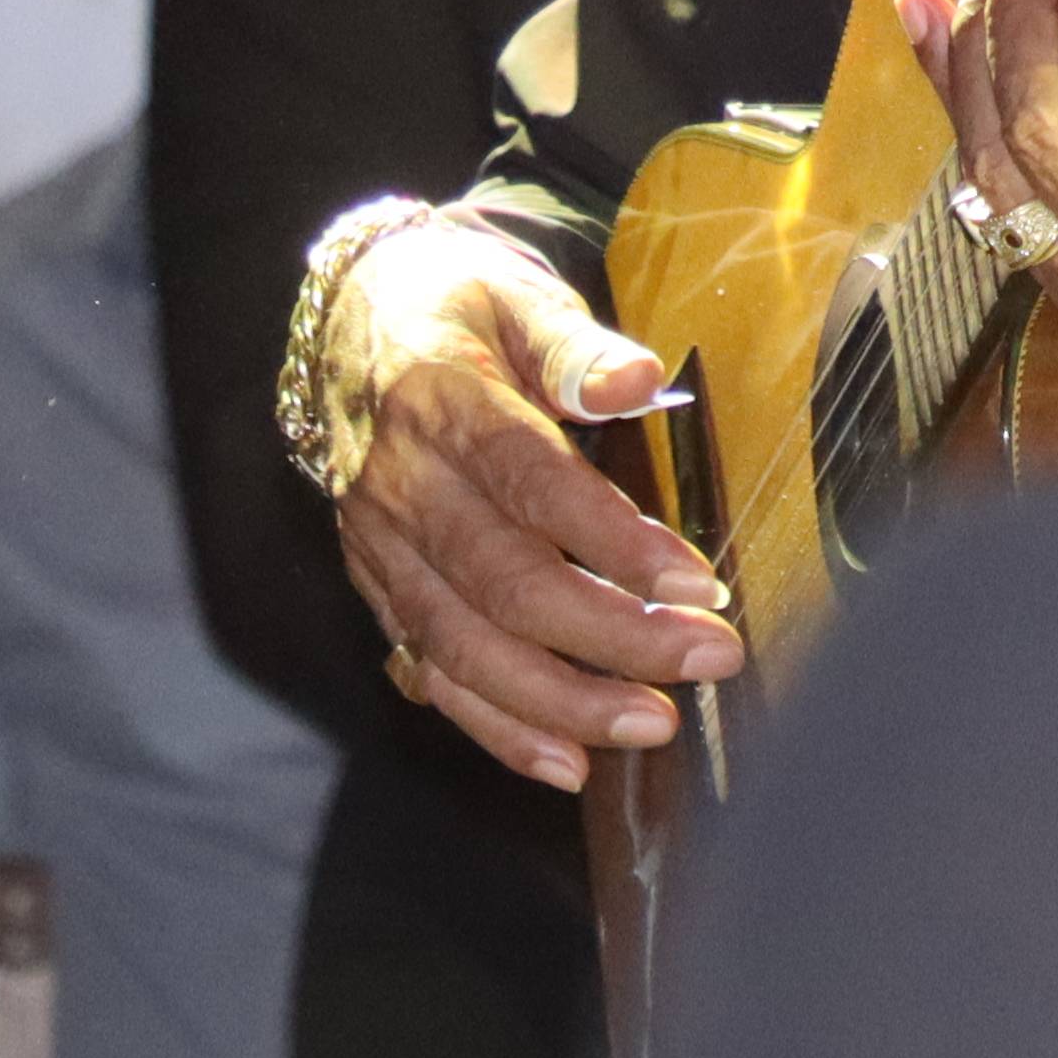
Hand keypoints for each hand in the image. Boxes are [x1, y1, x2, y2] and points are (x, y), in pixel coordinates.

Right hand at [325, 219, 742, 791]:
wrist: (351, 325)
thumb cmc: (457, 310)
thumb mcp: (514, 296)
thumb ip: (575, 346)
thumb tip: (638, 380)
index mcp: (441, 402)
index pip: (532, 485)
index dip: (614, 542)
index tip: (698, 583)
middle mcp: (400, 486)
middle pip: (504, 582)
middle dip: (611, 636)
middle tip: (706, 660)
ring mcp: (381, 550)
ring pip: (465, 645)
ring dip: (560, 700)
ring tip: (649, 726)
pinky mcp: (379, 591)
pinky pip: (432, 674)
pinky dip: (497, 727)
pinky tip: (566, 761)